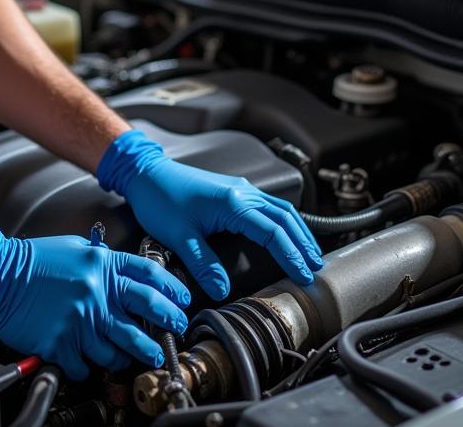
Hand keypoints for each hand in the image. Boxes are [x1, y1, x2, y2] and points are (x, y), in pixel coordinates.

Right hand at [0, 215, 190, 379]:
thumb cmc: (33, 261)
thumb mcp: (75, 250)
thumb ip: (102, 261)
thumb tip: (123, 276)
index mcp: (102, 264)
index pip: (150, 276)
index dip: (172, 290)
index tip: (182, 302)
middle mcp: (97, 291)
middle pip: (147, 314)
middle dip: (168, 325)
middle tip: (175, 332)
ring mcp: (81, 320)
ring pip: (120, 350)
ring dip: (129, 356)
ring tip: (134, 357)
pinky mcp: (62, 344)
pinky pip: (86, 366)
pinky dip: (88, 367)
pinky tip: (85, 360)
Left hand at [97, 130, 323, 299]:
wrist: (147, 173)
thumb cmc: (161, 199)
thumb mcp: (179, 236)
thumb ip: (203, 264)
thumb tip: (221, 290)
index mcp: (233, 203)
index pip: (273, 232)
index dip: (291, 255)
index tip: (304, 275)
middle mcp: (242, 192)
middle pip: (285, 218)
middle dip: (303, 244)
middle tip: (315, 269)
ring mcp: (240, 189)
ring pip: (280, 209)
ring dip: (297, 231)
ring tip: (308, 254)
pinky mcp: (234, 190)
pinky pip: (268, 206)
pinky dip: (283, 221)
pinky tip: (285, 233)